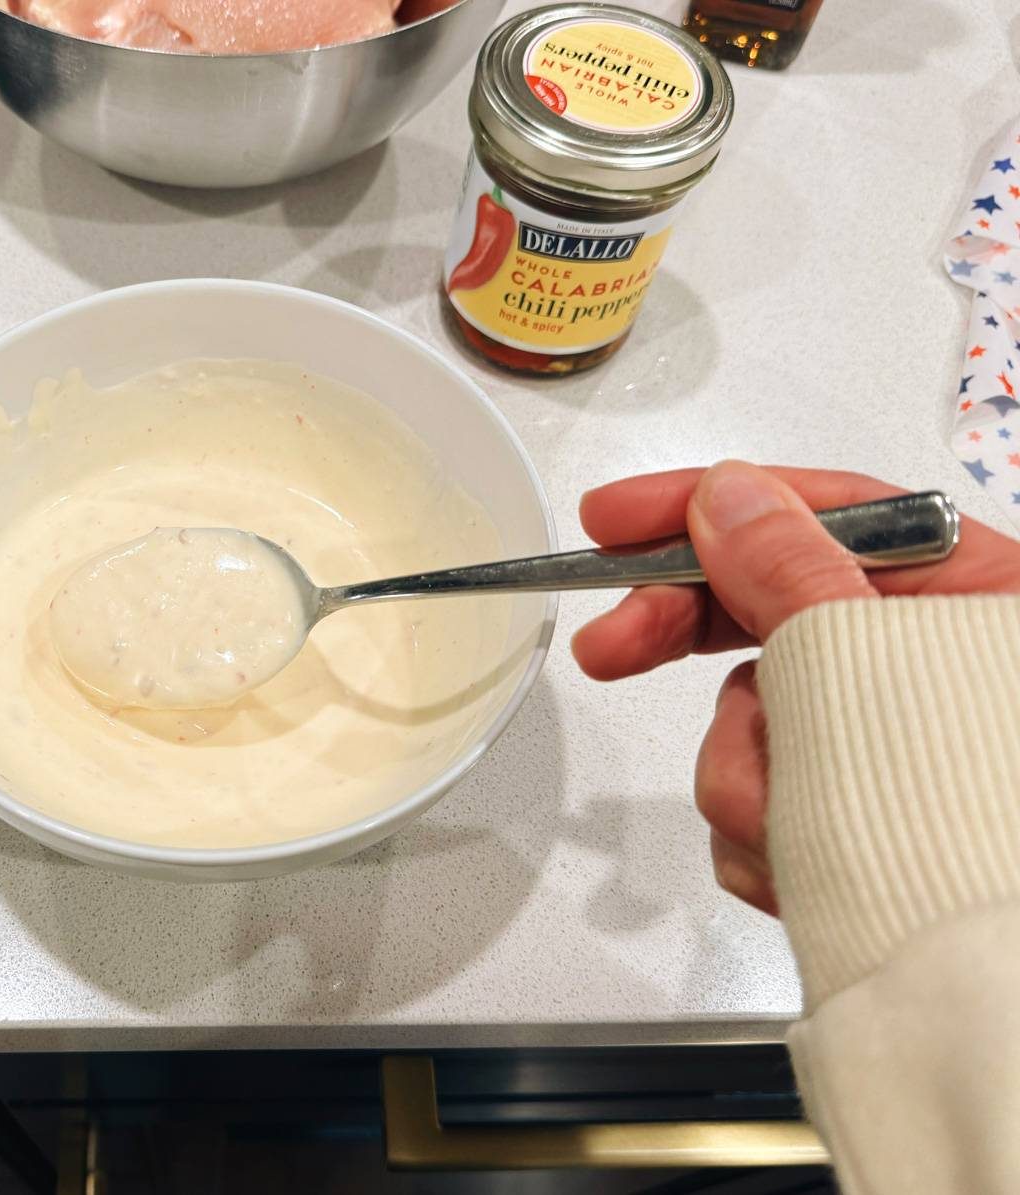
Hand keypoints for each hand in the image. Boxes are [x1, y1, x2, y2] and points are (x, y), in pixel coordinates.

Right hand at [571, 462, 1019, 914]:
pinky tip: (799, 862)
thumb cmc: (975, 822)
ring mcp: (891, 753)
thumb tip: (726, 496)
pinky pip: (767, 801)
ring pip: (758, 726)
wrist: (987, 984)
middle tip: (606, 651)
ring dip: (748, 774)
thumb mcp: (869, 660)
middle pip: (774, 617)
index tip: (611, 519)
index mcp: (979, 597)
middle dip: (685, 649)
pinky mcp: (856, 823)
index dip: (704, 506)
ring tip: (789, 817)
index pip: (822, 514)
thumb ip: (788, 569)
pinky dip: (766, 832)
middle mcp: (936, 670)